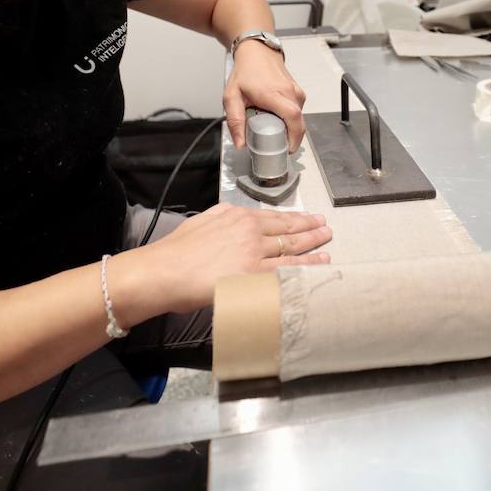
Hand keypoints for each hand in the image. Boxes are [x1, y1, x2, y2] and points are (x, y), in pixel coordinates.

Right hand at [126, 203, 332, 314]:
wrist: (164, 271)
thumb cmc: (176, 250)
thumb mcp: (202, 220)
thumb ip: (222, 217)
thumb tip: (233, 216)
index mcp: (237, 216)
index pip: (273, 217)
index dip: (293, 218)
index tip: (306, 218)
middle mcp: (249, 230)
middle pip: (287, 229)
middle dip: (309, 228)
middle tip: (325, 227)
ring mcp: (254, 253)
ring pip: (291, 248)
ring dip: (313, 246)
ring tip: (327, 244)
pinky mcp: (254, 275)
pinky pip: (287, 270)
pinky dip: (306, 267)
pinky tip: (318, 265)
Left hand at [224, 41, 306, 151]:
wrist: (257, 51)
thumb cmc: (245, 72)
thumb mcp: (231, 96)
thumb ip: (235, 121)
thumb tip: (240, 144)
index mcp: (272, 93)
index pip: (292, 117)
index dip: (294, 136)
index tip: (288, 148)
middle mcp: (288, 91)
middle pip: (299, 121)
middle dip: (292, 138)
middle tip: (277, 145)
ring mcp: (296, 90)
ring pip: (299, 117)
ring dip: (289, 127)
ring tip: (273, 128)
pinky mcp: (298, 92)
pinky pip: (298, 111)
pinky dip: (290, 118)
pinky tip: (277, 117)